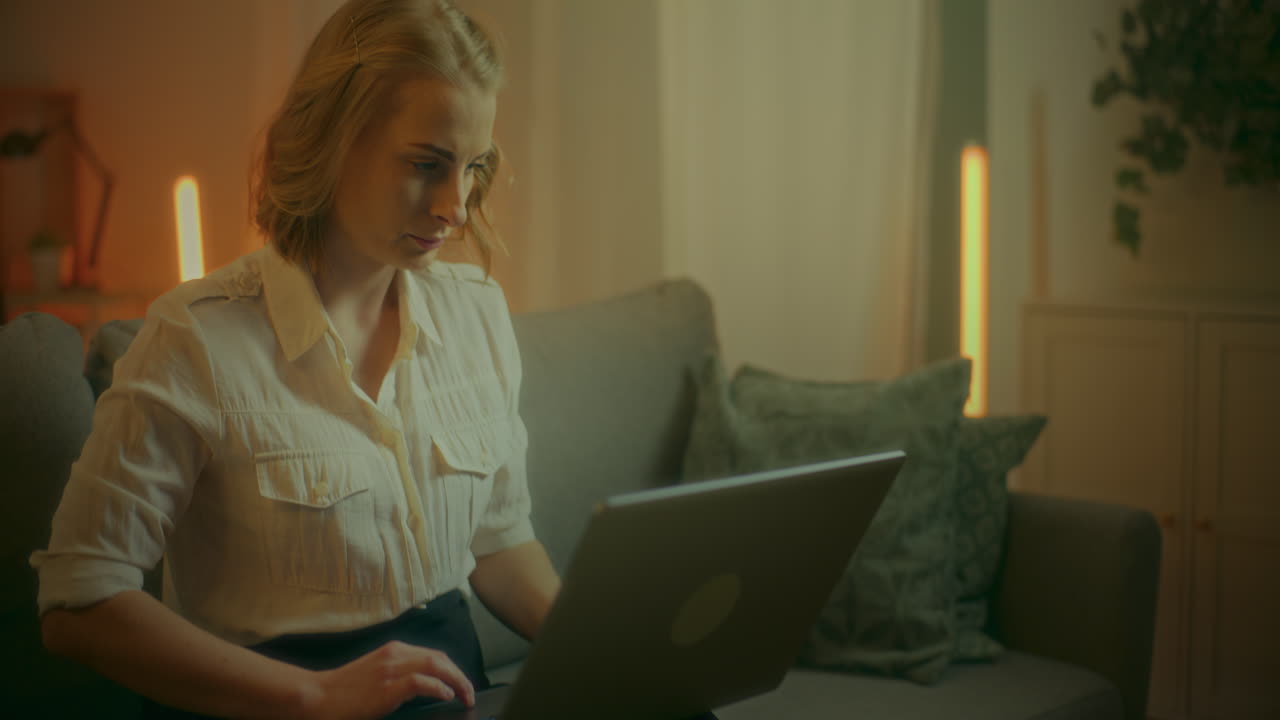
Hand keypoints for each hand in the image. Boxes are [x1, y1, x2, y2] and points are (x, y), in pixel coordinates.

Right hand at [304, 640, 475, 719]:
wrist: (318, 696)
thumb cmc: (345, 689)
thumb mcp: (376, 673)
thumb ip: (398, 672)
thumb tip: (425, 685)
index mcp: (394, 650)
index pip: (434, 655)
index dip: (452, 669)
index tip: (461, 683)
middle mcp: (396, 654)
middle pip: (440, 658)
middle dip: (460, 675)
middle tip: (469, 692)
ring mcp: (392, 669)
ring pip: (437, 665)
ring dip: (457, 681)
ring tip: (465, 696)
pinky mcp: (388, 687)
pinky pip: (423, 682)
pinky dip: (439, 687)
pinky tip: (446, 696)